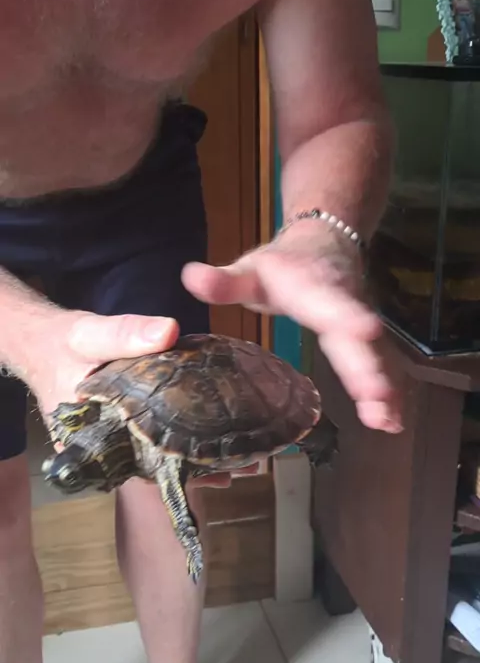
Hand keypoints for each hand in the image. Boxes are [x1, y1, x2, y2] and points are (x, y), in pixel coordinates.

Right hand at [30, 309, 232, 487]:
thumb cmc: (65, 344)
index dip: (176, 464)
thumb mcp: (90, 335)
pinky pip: (162, 441)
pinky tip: (224, 445)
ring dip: (199, 458)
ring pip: (163, 456)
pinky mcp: (131, 428)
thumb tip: (168, 331)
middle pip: (156, 463)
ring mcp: (120, 438)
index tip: (215, 466)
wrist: (45, 345)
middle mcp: (108, 445)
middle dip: (197, 466)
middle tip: (242, 464)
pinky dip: (190, 442)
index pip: (136, 458)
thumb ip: (125, 334)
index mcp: (93, 432)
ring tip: (244, 459)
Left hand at [182, 222, 402, 433]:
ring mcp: (357, 326)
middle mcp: (344, 307)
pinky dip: (385, 393)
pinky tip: (390, 422)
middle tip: (376, 398)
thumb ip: (224, 280)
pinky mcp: (362, 341)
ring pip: (372, 357)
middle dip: (367, 368)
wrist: (326, 240)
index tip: (365, 328)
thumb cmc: (284, 262)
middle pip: (356, 340)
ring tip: (387, 421)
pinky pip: (375, 366)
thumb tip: (190, 278)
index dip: (347, 314)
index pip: (331, 302)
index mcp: (315, 290)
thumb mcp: (251, 269)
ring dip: (381, 389)